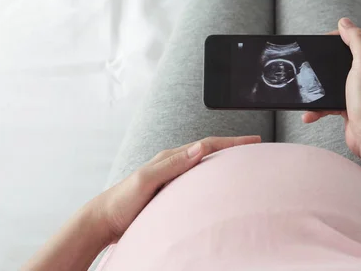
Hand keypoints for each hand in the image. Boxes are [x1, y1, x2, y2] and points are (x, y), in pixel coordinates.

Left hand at [93, 136, 260, 239]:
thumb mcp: (146, 180)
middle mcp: (172, 165)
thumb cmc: (122, 201)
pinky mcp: (171, 193)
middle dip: (233, 148)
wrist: (105, 220)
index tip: (254, 141)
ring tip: (243, 164)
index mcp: (169, 158)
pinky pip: (198, 181)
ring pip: (204, 166)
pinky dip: (213, 178)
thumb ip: (171, 164)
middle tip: (255, 149)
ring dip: (224, 162)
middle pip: (208, 151)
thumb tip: (199, 147)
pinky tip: (219, 187)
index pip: (207, 144)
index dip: (232, 142)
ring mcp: (172, 179)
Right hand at [302, 18, 360, 158]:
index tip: (323, 41)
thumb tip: (345, 23)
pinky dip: (319, 106)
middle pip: (345, 57)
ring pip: (335, 79)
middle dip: (328, 62)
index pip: (360, 37)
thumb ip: (356, 40)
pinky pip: (331, 99)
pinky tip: (310, 112)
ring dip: (321, 87)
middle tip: (313, 61)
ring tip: (309, 88)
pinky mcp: (351, 103)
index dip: (341, 36)